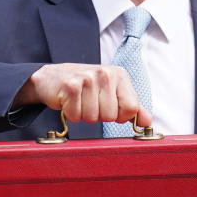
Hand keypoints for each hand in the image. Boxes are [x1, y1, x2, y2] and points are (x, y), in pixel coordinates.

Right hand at [14, 63, 151, 126]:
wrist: (50, 78)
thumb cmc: (83, 88)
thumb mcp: (110, 93)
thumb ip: (131, 107)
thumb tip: (147, 122)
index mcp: (119, 75)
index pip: (131, 108)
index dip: (119, 115)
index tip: (108, 107)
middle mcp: (105, 74)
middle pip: (111, 116)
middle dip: (98, 115)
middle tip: (88, 102)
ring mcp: (88, 79)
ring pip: (93, 117)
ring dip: (83, 115)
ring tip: (78, 101)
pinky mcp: (71, 86)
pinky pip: (76, 115)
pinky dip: (70, 114)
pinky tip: (68, 101)